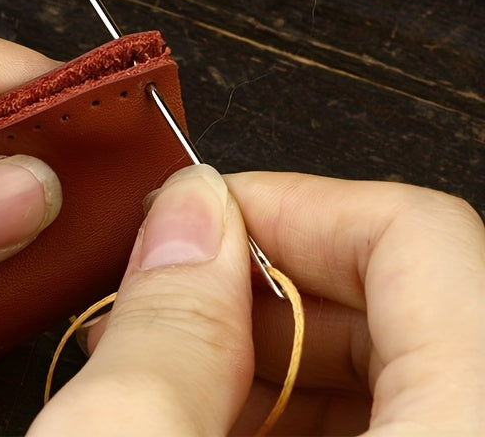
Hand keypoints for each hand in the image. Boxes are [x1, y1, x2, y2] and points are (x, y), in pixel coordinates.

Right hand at [29, 167, 484, 435]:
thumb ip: (165, 331)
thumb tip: (186, 213)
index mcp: (470, 428)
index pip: (421, 239)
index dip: (296, 205)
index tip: (204, 216)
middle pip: (414, 300)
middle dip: (270, 283)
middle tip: (172, 297)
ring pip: (401, 369)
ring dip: (277, 353)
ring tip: (176, 371)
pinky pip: (393, 429)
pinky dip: (299, 416)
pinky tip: (213, 424)